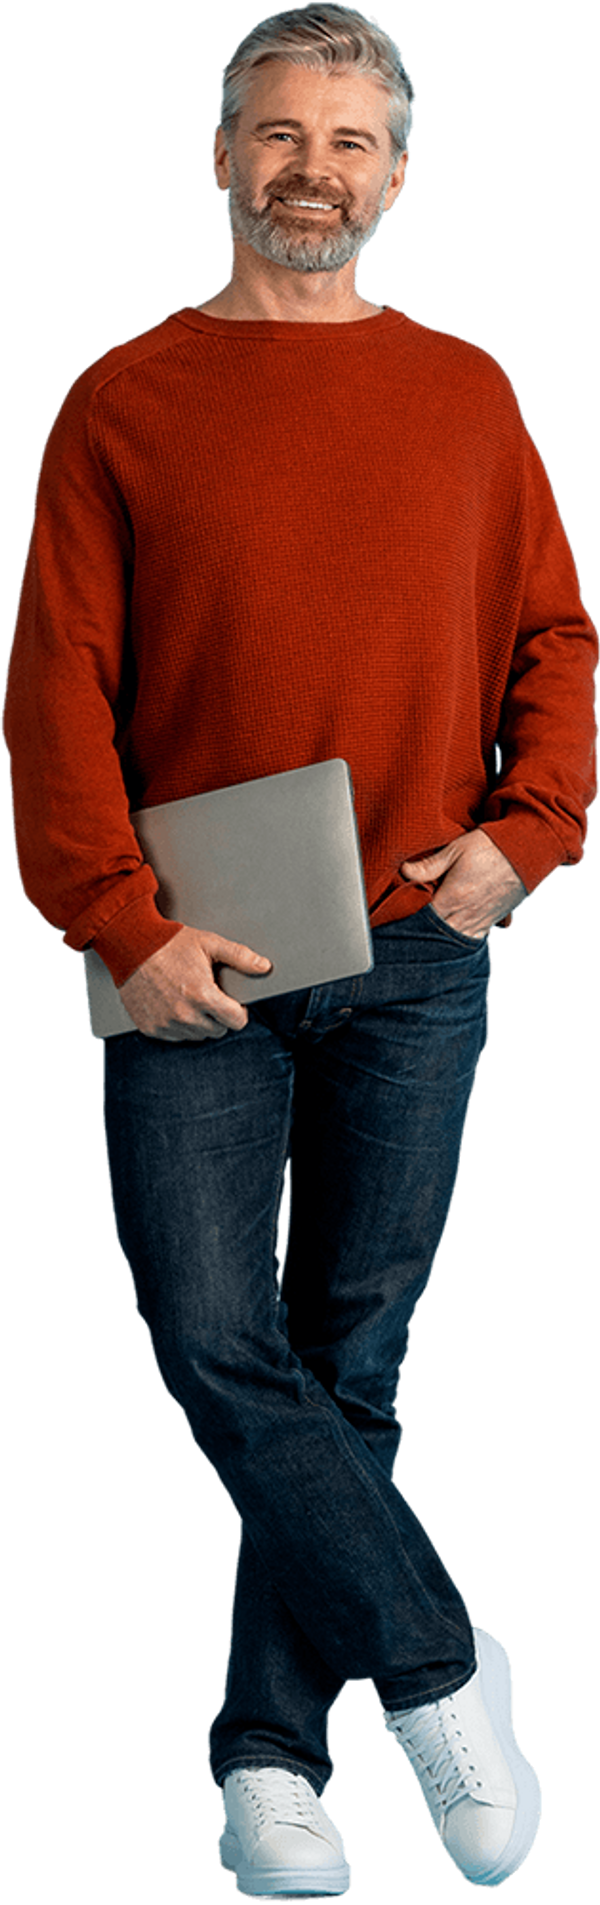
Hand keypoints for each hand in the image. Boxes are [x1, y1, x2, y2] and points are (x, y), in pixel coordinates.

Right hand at [118, 925, 271, 1039]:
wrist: (131, 946)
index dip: (239, 1012)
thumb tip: (264, 966)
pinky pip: (175, 1036)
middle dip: (218, 1016)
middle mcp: (184, 1015)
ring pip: (196, 1035)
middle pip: (217, 1030)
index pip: (236, 1022)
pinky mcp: (151, 1028)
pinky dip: (177, 1025)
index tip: (233, 1004)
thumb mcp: (209, 943)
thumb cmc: (168, 944)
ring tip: (190, 998)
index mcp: (202, 995)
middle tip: (208, 996)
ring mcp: (166, 1024)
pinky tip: (174, 1004)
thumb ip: (239, 956)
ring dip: (198, 1021)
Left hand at [400, 830, 526, 938]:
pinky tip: (449, 933)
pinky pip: (470, 940)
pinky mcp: (491, 922)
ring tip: (427, 932)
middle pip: (435, 934)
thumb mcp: (457, 849)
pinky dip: (458, 939)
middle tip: (408, 927)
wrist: (527, 851)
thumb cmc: (491, 846)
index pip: (422, 919)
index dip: (408, 919)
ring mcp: (480, 922)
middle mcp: (466, 915)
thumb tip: (403, 871)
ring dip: (440, 937)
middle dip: (421, 931)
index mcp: (453, 898)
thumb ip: (429, 865)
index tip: (398, 915)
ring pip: (452, 942)